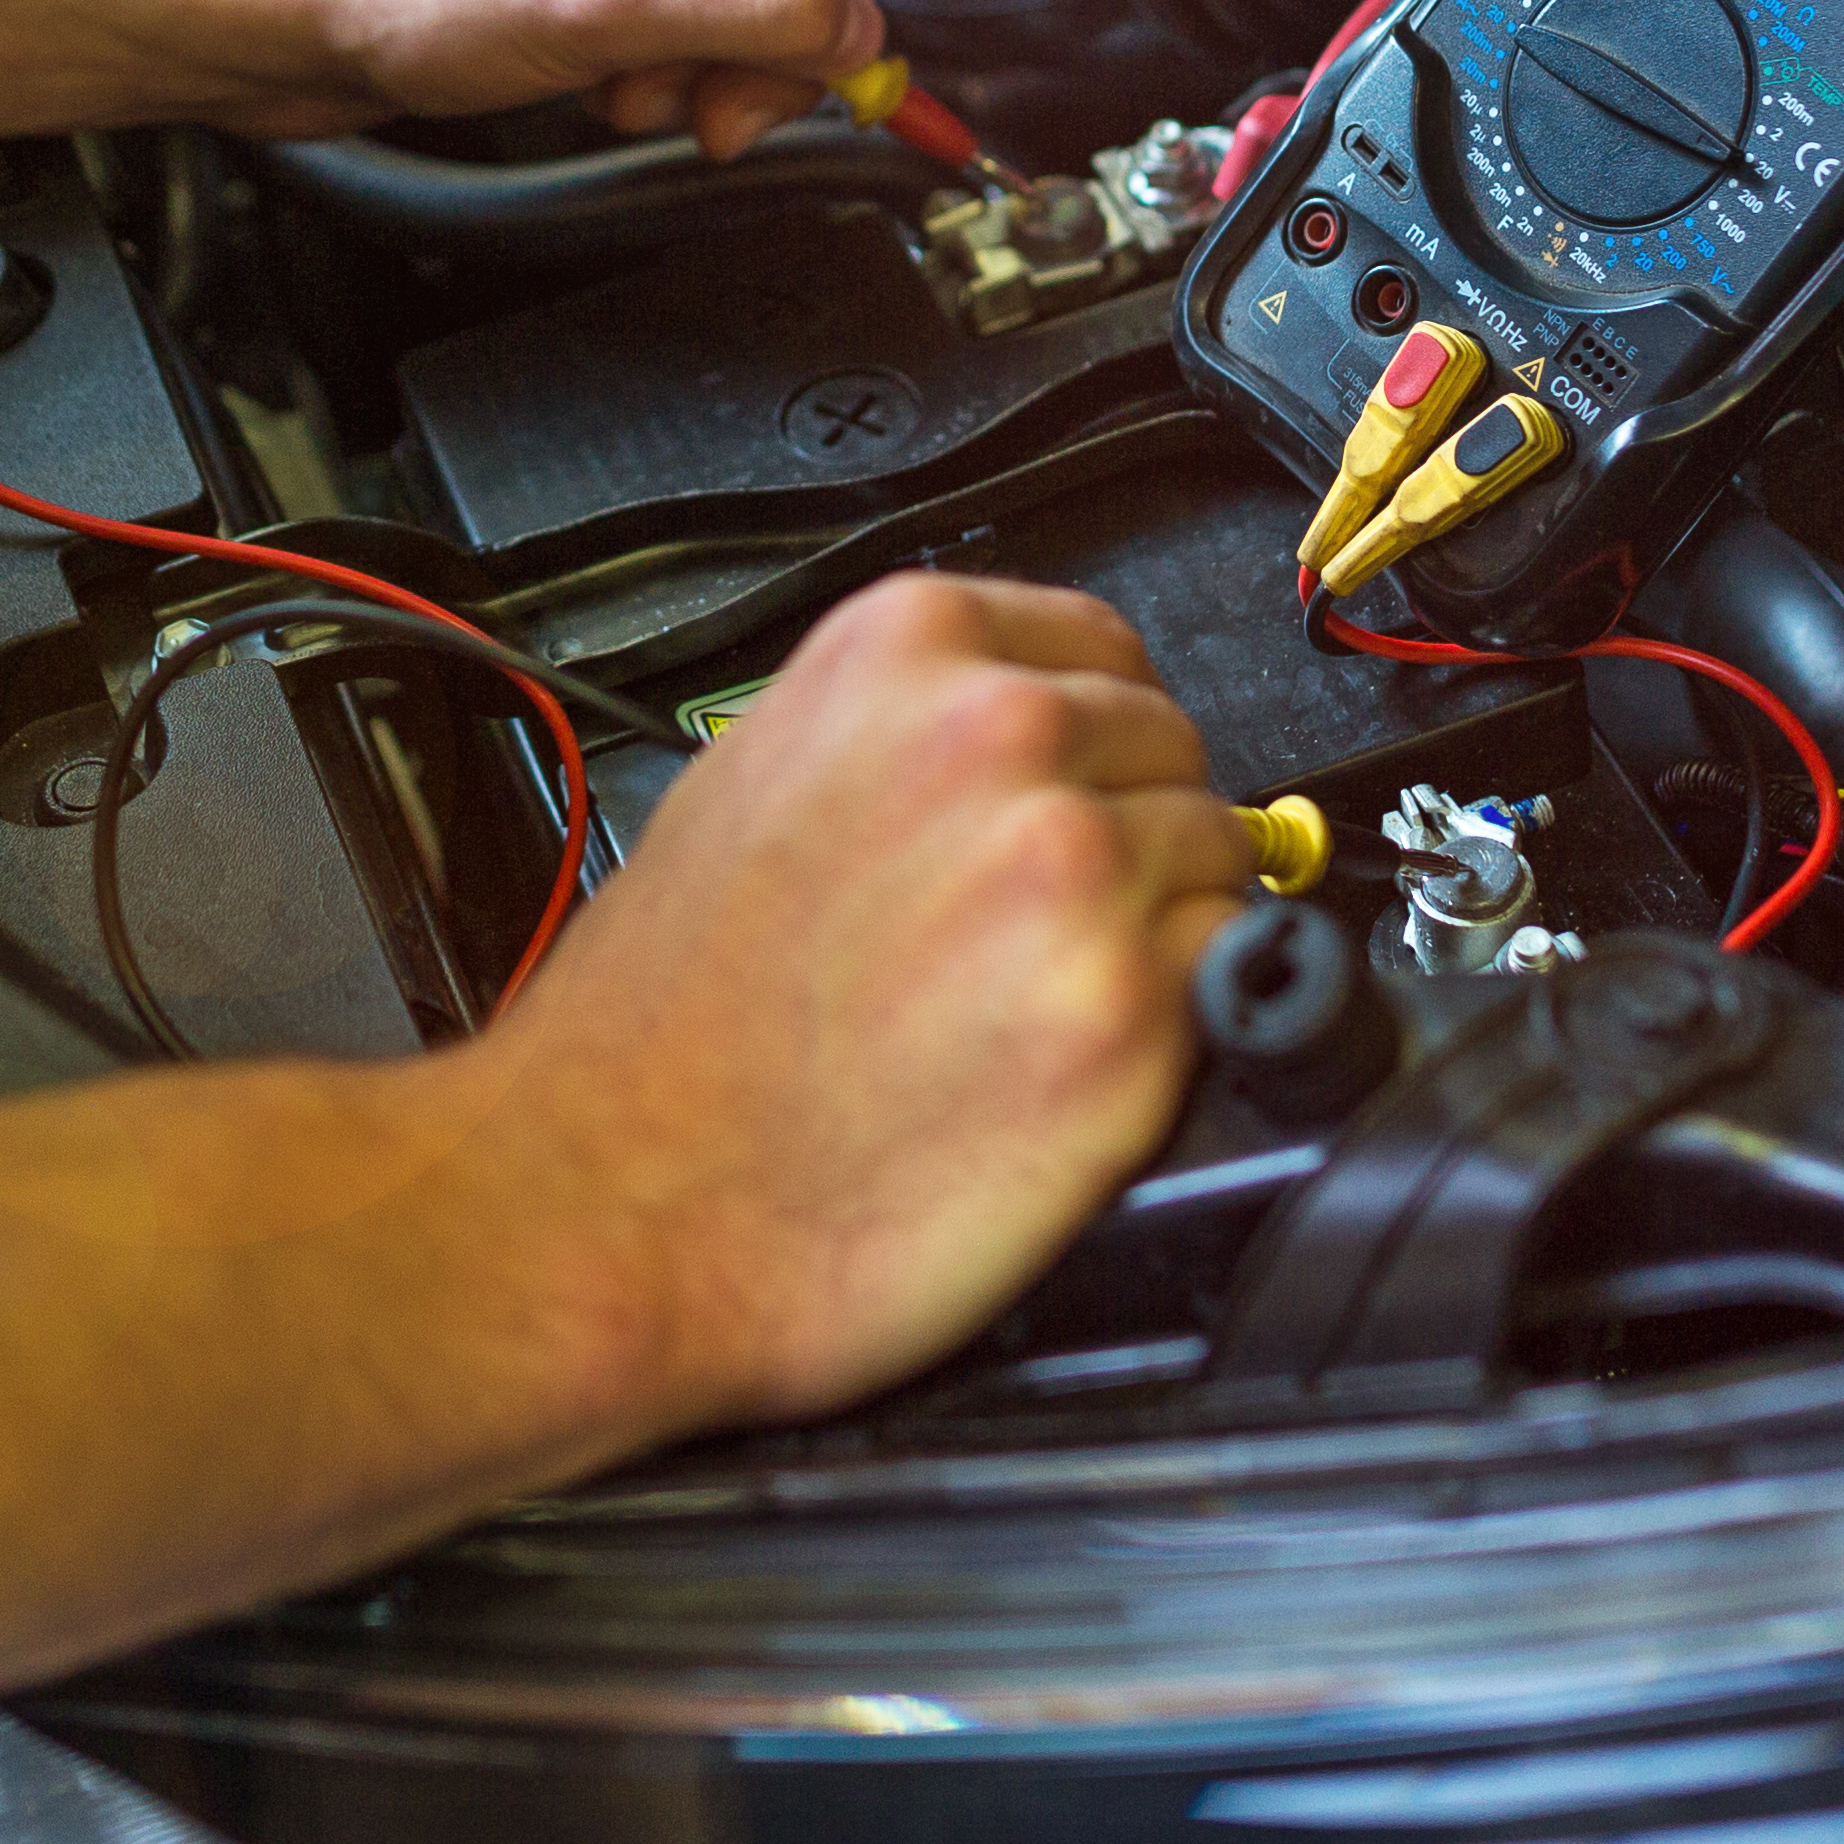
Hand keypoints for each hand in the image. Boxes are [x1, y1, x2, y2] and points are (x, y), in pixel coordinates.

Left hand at [194, 0, 930, 157]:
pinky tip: (602, 81)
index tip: (817, 23)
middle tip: (721, 102)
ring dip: (714, 63)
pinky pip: (696, 15)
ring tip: (631, 85)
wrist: (267, 4)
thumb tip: (857, 26)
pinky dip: (667, 67)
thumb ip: (756, 5)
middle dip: (774, 31)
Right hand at [469, 575, 1246, 1426]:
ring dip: (1158, 932)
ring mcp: (1071, 871)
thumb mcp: (757, 779)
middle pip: (1172, 751)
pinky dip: (1183, 1029)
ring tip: (1033, 1011)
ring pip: (1217, 862)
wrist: (608, 1196)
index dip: (1099, 739)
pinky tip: (1066, 1067)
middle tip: (1038, 935)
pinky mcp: (1126, 1017)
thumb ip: (902, 737)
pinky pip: (1235, 984)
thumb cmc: (656, 1028)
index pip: (1104, 647)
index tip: (1087, 793)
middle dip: (1129, 836)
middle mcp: (1000, 735)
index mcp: (904, 652)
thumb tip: (1021, 752)